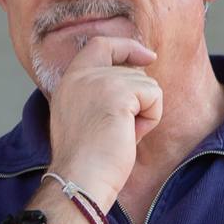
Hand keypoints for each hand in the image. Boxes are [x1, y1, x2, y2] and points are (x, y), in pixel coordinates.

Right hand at [47, 35, 161, 206]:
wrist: (79, 178)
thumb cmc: (86, 160)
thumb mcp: (85, 117)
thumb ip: (100, 93)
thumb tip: (137, 76)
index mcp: (69, 81)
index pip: (100, 44)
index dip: (126, 46)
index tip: (146, 56)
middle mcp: (81, 76)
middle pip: (132, 69)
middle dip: (138, 99)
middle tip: (119, 129)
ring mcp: (99, 81)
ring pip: (147, 83)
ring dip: (144, 112)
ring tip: (121, 134)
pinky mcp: (118, 92)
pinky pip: (154, 95)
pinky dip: (150, 118)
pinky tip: (130, 135)